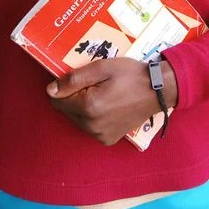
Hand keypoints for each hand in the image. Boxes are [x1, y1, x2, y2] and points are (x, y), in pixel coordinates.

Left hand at [46, 58, 176, 145]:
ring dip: (83, 107)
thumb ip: (73, 79)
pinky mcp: (108, 139)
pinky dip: (93, 117)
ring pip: (77, 119)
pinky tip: (108, 105)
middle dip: (73, 97)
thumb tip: (50, 90)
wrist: (158, 91)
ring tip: (102, 93)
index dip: (64, 87)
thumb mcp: (100, 68)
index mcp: (88, 108)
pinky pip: (89, 127)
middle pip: (66, 110)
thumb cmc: (129, 75)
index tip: (79, 79)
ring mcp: (100, 136)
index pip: (56, 100)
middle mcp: (92, 126)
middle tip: (94, 85)